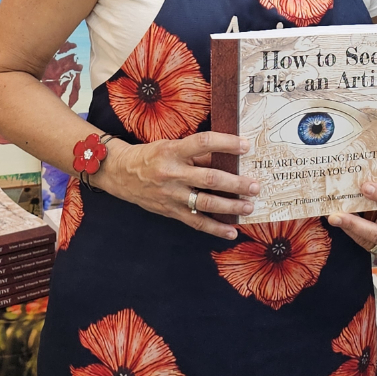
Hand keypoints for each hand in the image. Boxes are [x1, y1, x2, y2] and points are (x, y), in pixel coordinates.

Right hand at [94, 131, 258, 239]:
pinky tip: (231, 232)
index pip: (203, 143)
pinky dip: (215, 229)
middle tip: (255, 185)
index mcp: (173, 151)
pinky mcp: (170, 212)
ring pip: (205, 203)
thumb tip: (228, 158)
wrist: (121, 174)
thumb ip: (197, 153)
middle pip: (209, 179)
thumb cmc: (152, 155)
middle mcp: (172, 173)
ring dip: (230, 207)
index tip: (246, 146)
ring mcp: (171, 195)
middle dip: (235, 183)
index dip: (226, 143)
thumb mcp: (171, 146)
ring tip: (249, 206)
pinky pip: (196, 222)